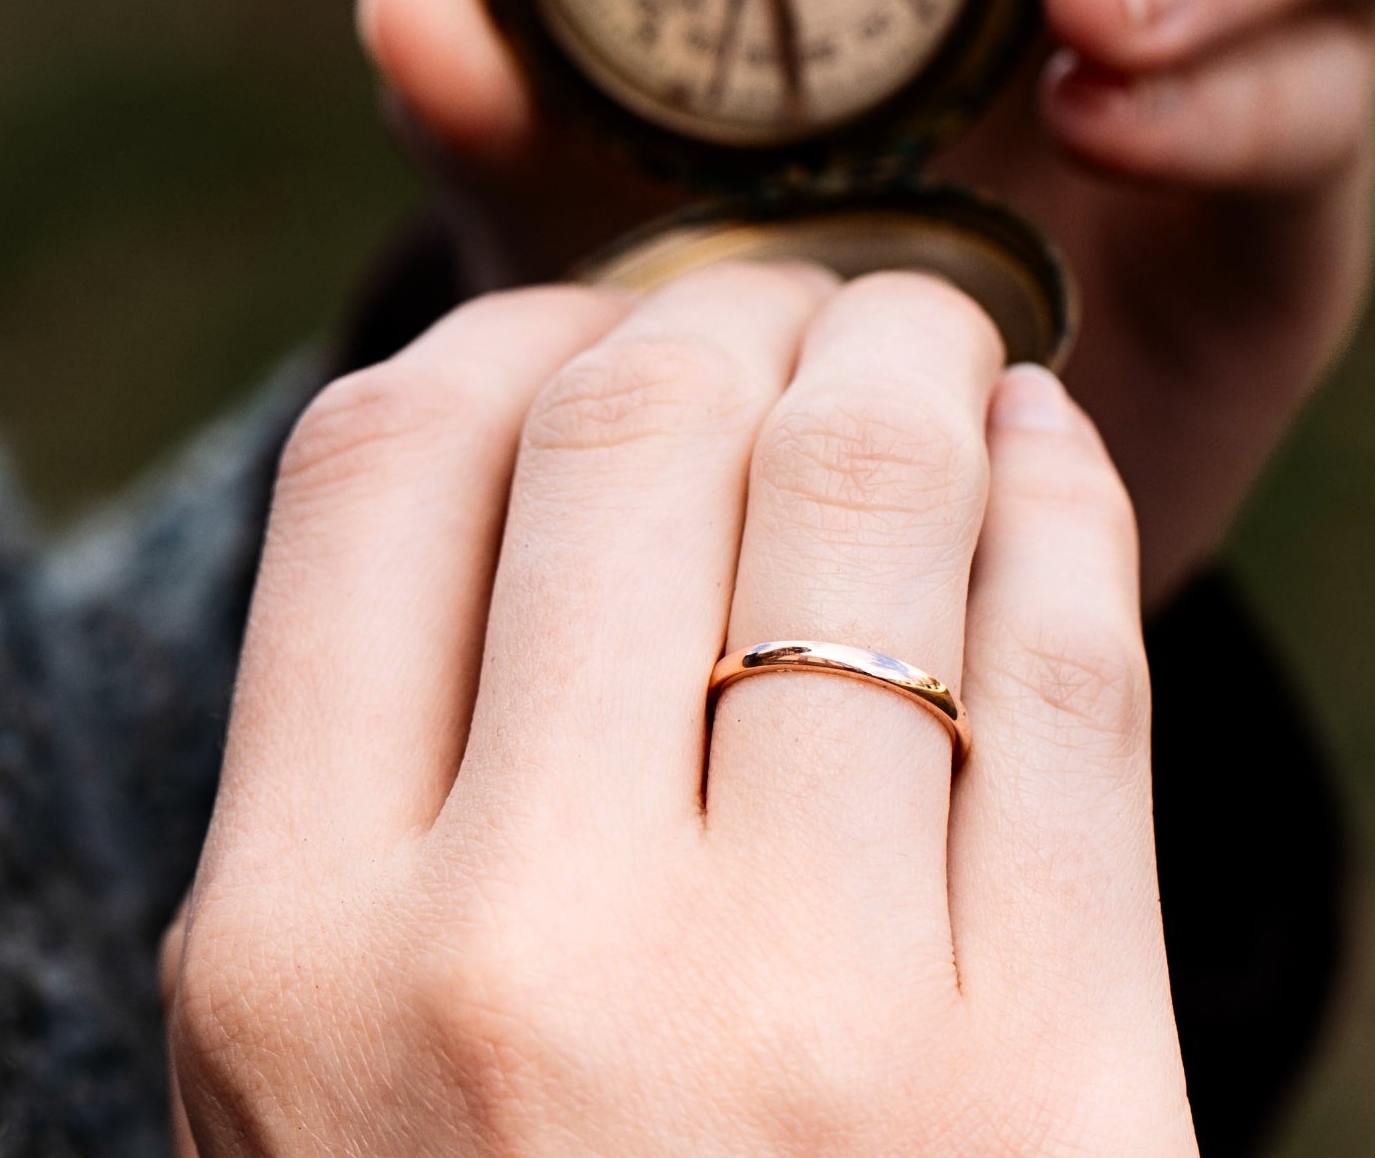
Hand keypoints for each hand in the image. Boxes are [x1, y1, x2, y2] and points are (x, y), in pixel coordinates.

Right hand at [164, 267, 1195, 1154]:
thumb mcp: (335, 1041)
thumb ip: (397, 747)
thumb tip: (550, 412)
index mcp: (298, 944)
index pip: (388, 461)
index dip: (515, 336)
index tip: (605, 326)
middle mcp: (533, 959)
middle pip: (639, 429)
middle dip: (739, 304)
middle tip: (805, 295)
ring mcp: (818, 1024)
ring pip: (872, 499)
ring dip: (919, 360)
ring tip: (938, 337)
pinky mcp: (1062, 1088)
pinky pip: (1077, 669)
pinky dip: (1067, 505)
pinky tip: (1049, 453)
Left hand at [356, 0, 1374, 609]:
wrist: (846, 472)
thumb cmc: (711, 277)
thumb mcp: (586, 186)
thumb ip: (507, 91)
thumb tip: (418, 8)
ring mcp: (1229, 10)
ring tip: (1096, 7)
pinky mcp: (1286, 161)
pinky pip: (1329, 90)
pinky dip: (1244, 92)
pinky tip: (1115, 131)